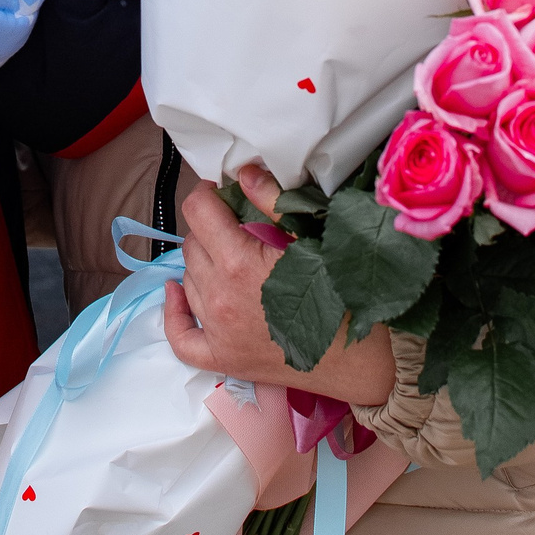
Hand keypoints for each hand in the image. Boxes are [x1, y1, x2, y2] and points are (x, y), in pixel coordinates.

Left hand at [160, 164, 396, 407]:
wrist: (359, 360)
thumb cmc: (343, 296)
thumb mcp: (314, 239)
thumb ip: (274, 203)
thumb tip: (243, 174)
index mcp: (239, 263)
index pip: (198, 212)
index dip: (207, 194)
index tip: (220, 192)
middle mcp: (220, 297)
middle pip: (192, 244)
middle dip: (210, 228)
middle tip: (236, 227)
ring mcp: (218, 332)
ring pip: (189, 278)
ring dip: (203, 263)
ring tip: (230, 258)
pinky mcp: (221, 359)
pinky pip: (180, 335)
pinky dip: (174, 312)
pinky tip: (177, 292)